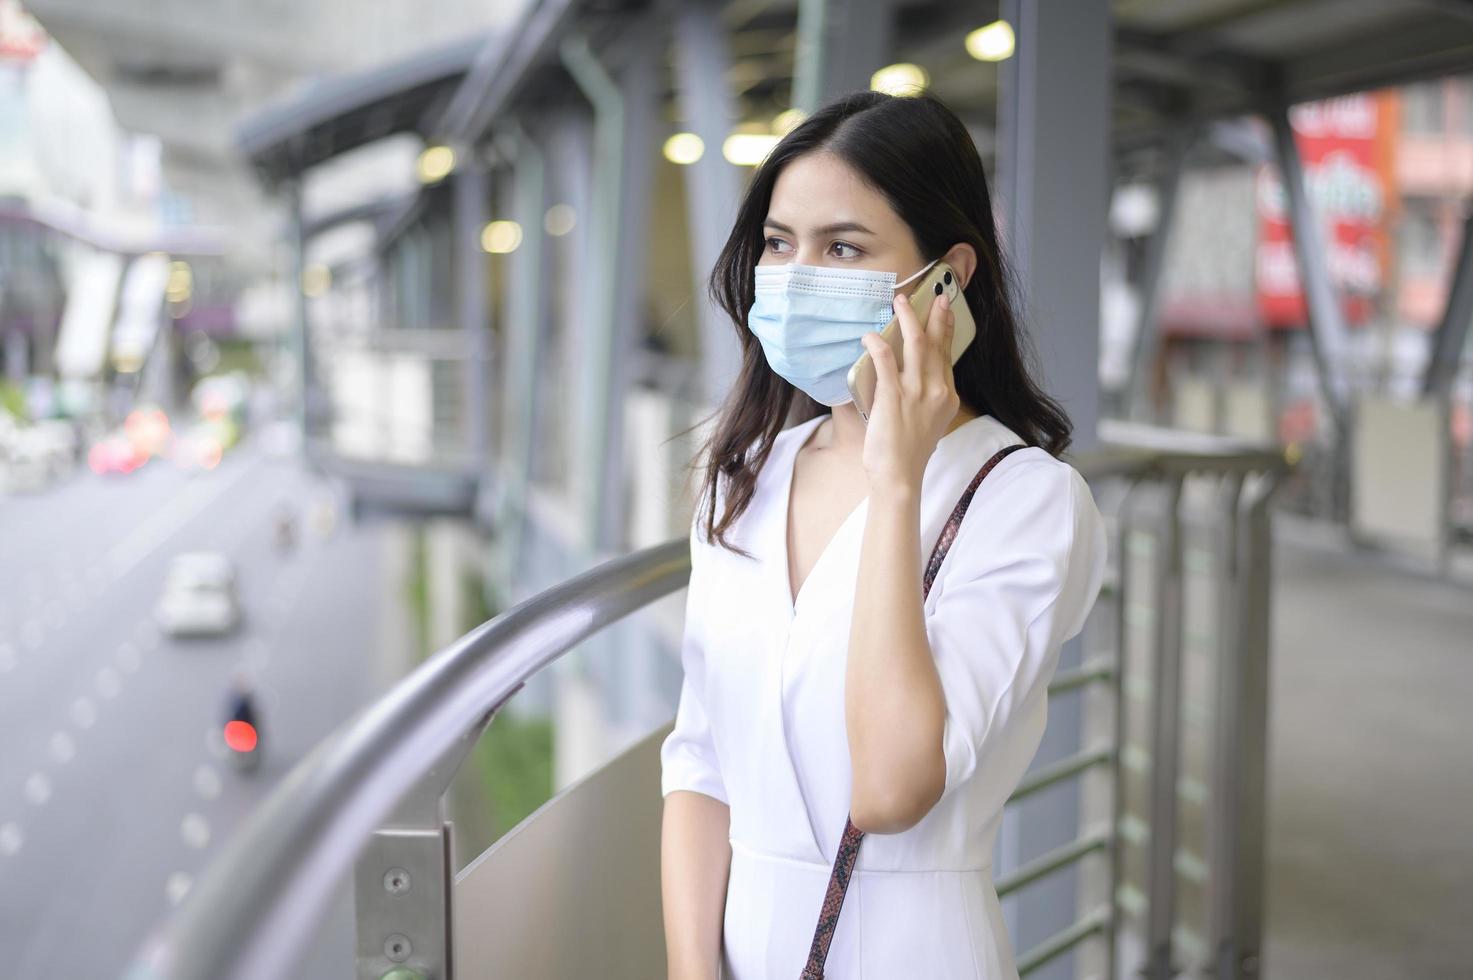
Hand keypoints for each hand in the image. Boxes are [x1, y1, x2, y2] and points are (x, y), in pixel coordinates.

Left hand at [858, 289, 959, 495]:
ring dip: (908, 319)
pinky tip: (869, 335)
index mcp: (947, 396)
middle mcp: (936, 390)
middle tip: (932, 295)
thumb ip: (929, 400)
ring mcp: (915, 392)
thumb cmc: (910, 454)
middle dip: (935, 316)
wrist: (900, 475)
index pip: (946, 355)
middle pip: (936, 343)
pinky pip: (886, 360)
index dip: (946, 330)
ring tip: (900, 302)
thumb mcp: (931, 423)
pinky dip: (877, 343)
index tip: (944, 311)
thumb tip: (917, 382)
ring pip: (916, 344)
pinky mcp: (893, 396)